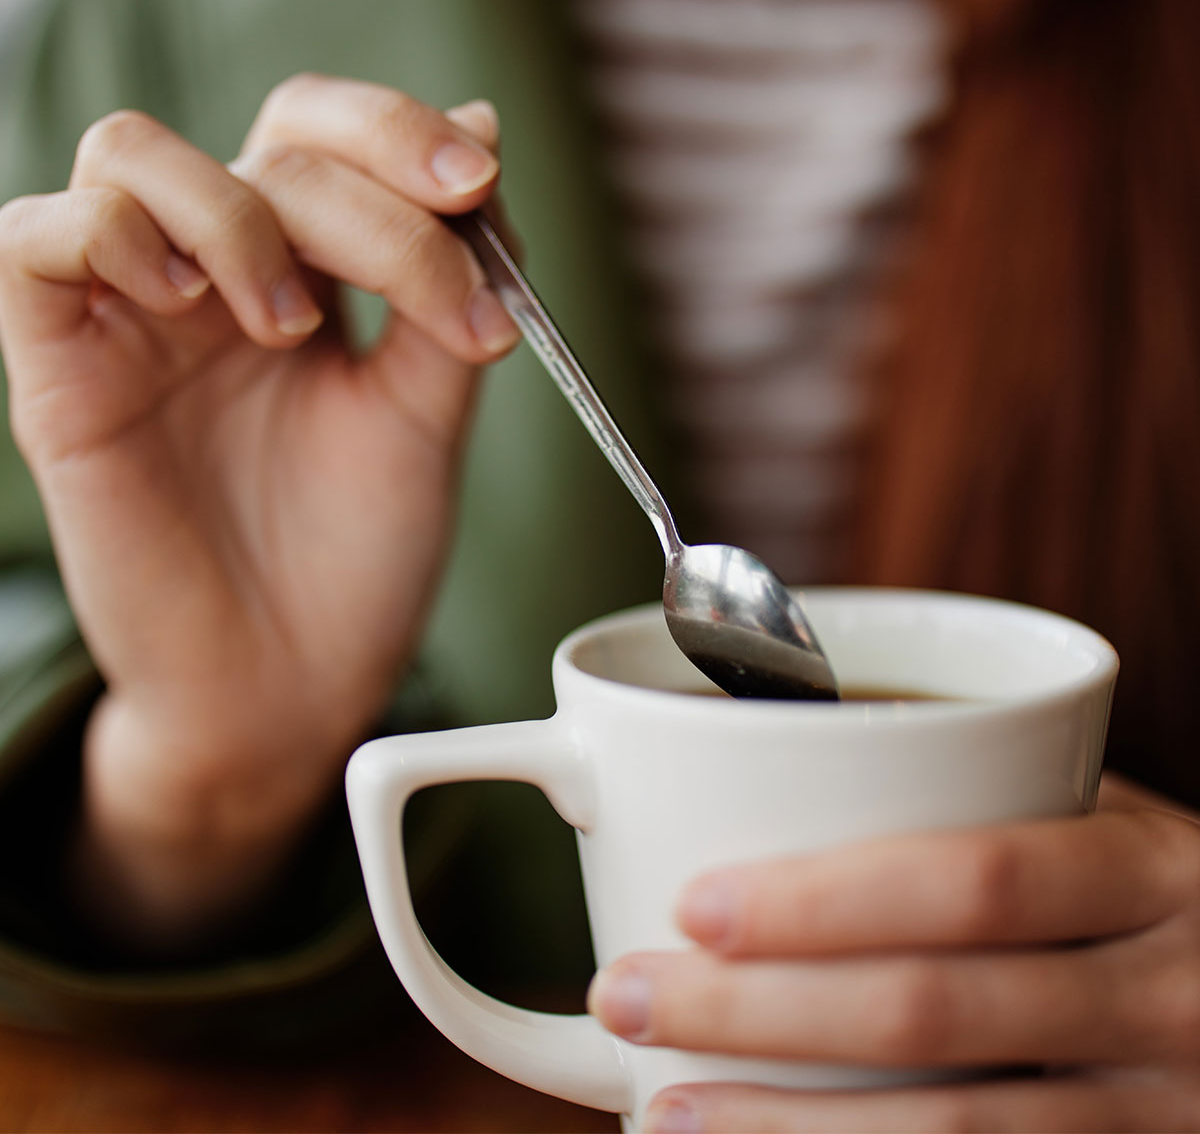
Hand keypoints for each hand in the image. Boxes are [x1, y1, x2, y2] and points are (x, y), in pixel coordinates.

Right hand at [0, 75, 518, 943]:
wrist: (291, 683)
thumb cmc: (358, 558)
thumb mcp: (425, 412)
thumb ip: (445, 281)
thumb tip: (482, 127)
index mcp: (308, 278)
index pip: (329, 138)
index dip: (402, 135)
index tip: (479, 186)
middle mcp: (217, 278)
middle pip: (265, 141)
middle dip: (365, 190)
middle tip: (430, 288)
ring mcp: (135, 318)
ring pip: (131, 154)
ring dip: (240, 213)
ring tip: (294, 326)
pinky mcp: (61, 372)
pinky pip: (38, 242)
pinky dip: (116, 236)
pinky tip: (195, 304)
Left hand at [588, 774, 1199, 1130]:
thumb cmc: (1171, 899)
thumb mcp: (1117, 824)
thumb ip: (989, 799)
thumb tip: (785, 750)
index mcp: (1148, 870)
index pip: (974, 880)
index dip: (830, 899)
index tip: (695, 903)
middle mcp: (1167, 997)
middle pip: (937, 1013)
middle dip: (760, 1012)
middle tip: (629, 993)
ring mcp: (1164, 1113)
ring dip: (791, 1133)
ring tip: (664, 1114)